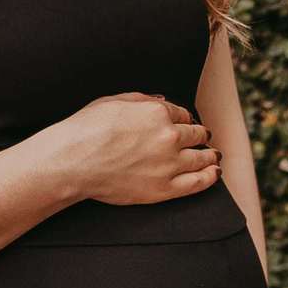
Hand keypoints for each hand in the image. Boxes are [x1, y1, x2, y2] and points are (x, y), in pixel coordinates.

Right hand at [55, 92, 221, 205]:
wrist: (73, 162)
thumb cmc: (86, 129)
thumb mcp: (113, 101)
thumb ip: (142, 99)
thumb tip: (161, 101)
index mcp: (157, 112)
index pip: (182, 114)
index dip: (184, 120)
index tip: (186, 124)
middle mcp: (169, 136)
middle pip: (196, 134)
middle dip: (200, 135)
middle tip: (204, 138)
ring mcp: (169, 163)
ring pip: (202, 157)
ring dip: (210, 155)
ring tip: (214, 156)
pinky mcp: (165, 188)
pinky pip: (197, 183)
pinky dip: (210, 177)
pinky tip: (214, 173)